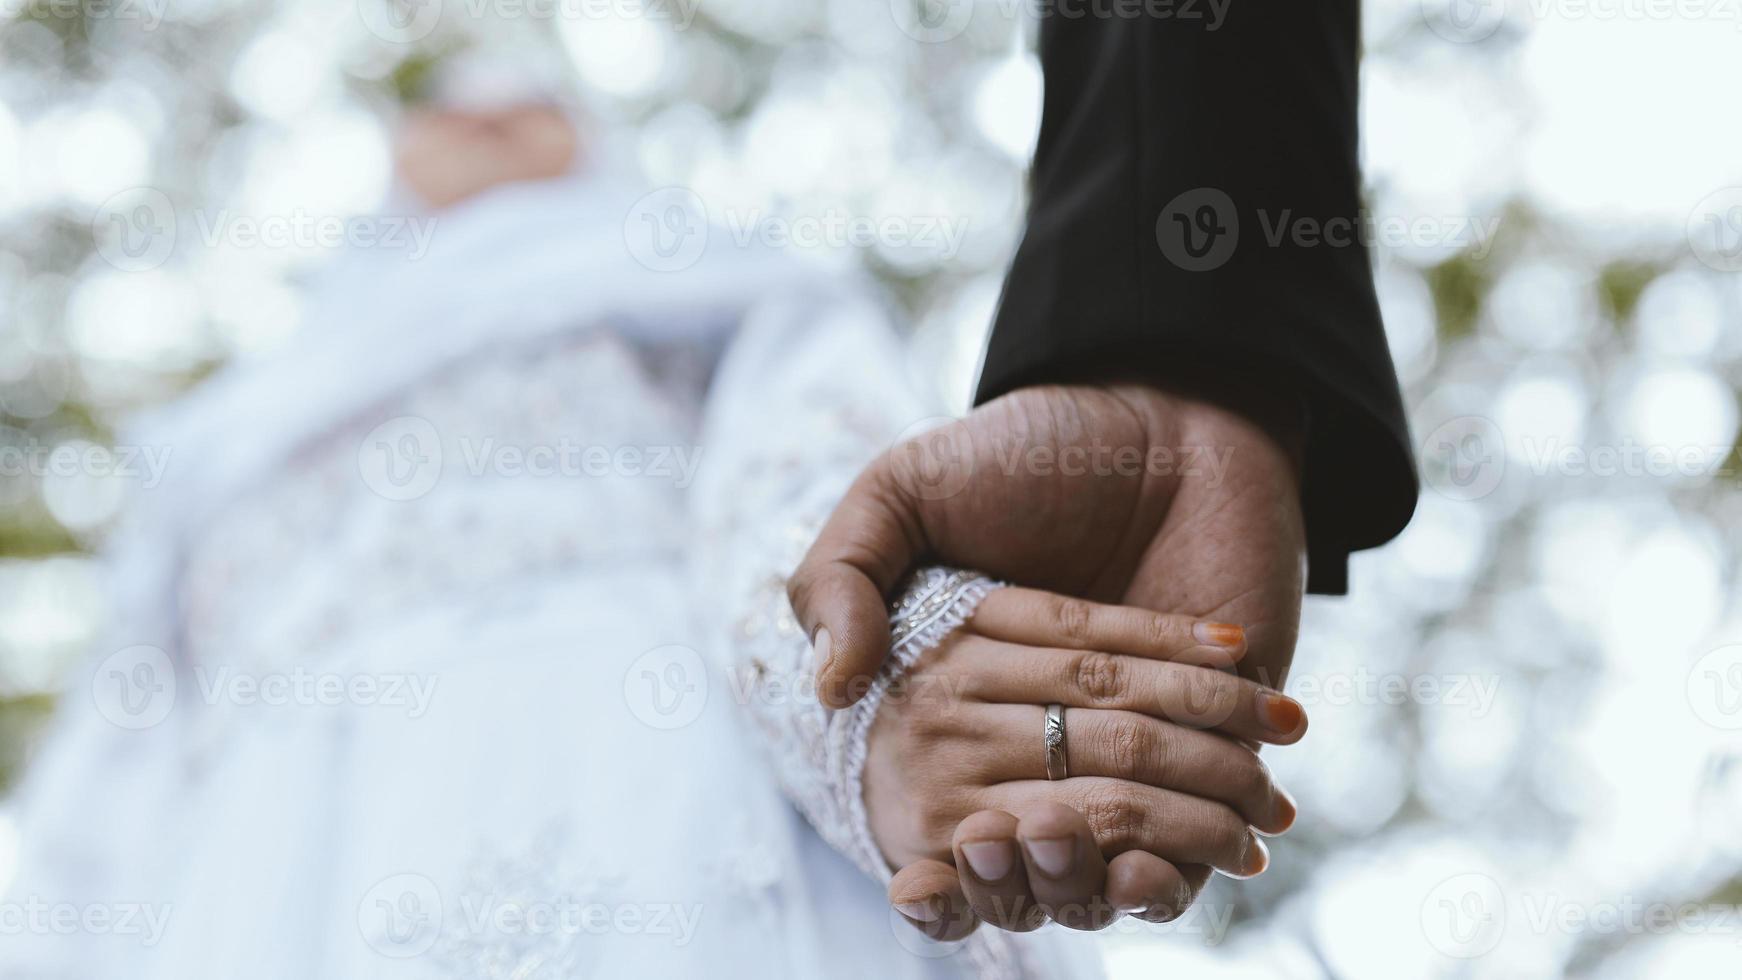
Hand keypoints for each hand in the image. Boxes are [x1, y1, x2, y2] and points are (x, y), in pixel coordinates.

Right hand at [787, 382, 1308, 927]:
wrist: (1171, 413)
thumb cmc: (1029, 450)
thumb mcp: (905, 490)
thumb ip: (842, 574)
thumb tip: (831, 689)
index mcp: (949, 696)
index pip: (953, 803)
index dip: (950, 865)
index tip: (955, 862)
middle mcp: (1032, 729)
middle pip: (1041, 827)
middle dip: (1053, 862)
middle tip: (1049, 843)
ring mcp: (1124, 741)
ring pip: (1117, 841)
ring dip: (1130, 860)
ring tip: (1129, 861)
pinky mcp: (1209, 742)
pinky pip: (1191, 840)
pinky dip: (1186, 869)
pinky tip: (1179, 866)